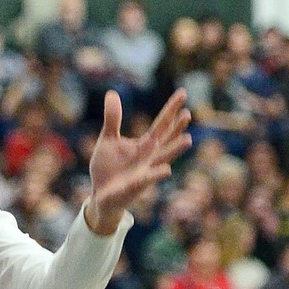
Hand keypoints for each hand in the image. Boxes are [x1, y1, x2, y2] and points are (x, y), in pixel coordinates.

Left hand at [85, 90, 191, 235]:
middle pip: (166, 139)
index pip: (161, 125)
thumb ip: (113, 118)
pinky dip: (156, 175)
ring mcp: (145, 173)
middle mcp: (150, 158)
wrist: (100, 195)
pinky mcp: (135, 187)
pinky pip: (146, 180)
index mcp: (145, 145)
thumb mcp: (109, 139)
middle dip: (177, 127)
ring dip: (175, 150)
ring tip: (188, 139)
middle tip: (188, 113)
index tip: (183, 93)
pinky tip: (166, 169)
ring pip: (163, 160)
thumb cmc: (108, 167)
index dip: (171, 110)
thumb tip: (112, 93)